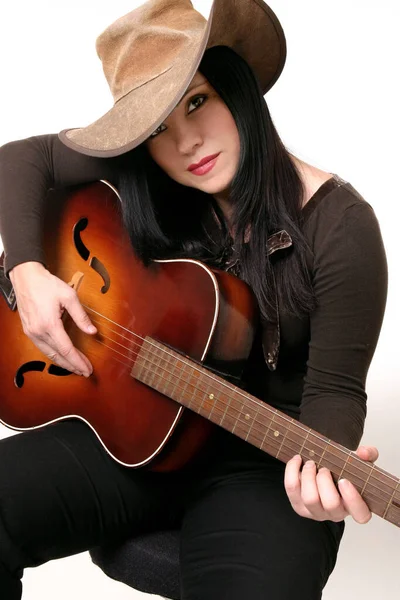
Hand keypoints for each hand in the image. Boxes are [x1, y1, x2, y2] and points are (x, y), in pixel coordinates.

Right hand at [10, 261, 96, 376]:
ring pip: (49, 354)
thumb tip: (92, 331)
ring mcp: (32, 332)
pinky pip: (43, 348)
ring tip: (76, 367)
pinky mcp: (29, 330)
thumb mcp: (69, 297)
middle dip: (73, 366)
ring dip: (64, 363)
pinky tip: (62, 357)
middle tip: (85, 372)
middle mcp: (38, 332)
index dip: (78, 361)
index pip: (67, 349)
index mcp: (49, 324)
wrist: (26, 277)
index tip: (88, 368)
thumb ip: (81, 316)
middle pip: (58, 356)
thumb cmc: (46, 284)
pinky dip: (54, 355)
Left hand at [284, 445, 378, 523]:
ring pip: (310, 499)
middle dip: (325, 481)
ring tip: (311, 463)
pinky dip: (292, 470)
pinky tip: (298, 460)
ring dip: (308, 476)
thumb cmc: (343, 471)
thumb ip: (368, 455)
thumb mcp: (360, 462)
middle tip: (324, 468)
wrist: (325, 472)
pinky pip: (291, 489)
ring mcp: (316, 512)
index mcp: (355, 506)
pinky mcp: (299, 506)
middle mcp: (336, 513)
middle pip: (330, 504)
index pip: (361, 514)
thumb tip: (362, 453)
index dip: (353, 499)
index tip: (344, 480)